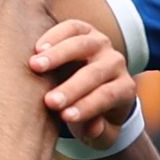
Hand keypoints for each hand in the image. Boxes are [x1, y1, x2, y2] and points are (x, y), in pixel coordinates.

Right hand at [30, 17, 135, 143]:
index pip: (108, 96)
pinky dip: (55, 35)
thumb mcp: (101, 132)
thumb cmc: (96, 116)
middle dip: (71, 87)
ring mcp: (102, 44)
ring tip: (35, 66)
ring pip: (82, 45)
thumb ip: (98, 131)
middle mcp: (116, 63)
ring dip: (58, 55)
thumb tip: (92, 128)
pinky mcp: (86, 31)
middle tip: (49, 101)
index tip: (65, 117)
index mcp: (125, 88)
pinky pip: (73, 28)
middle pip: (94, 73)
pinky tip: (37, 48)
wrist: (96, 89)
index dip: (87, 106)